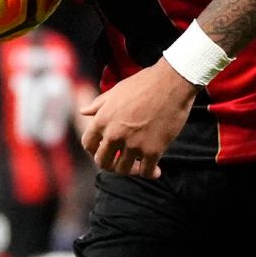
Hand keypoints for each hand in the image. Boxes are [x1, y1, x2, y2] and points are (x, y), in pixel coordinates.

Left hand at [77, 60, 197, 178]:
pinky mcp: (153, 150)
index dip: (94, 151)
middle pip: (103, 162)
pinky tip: (156, 171)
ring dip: (130, 170)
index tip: (104, 151)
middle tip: (120, 162)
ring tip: (138, 166)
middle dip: (110, 164)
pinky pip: (146, 171)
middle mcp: (114, 134)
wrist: (172, 82)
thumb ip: (98, 104)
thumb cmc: (144, 83)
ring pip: (123, 170)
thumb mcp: (116, 91)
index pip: (88, 145)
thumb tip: (83, 111)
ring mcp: (133, 144)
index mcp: (102, 120)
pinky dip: (150, 174)